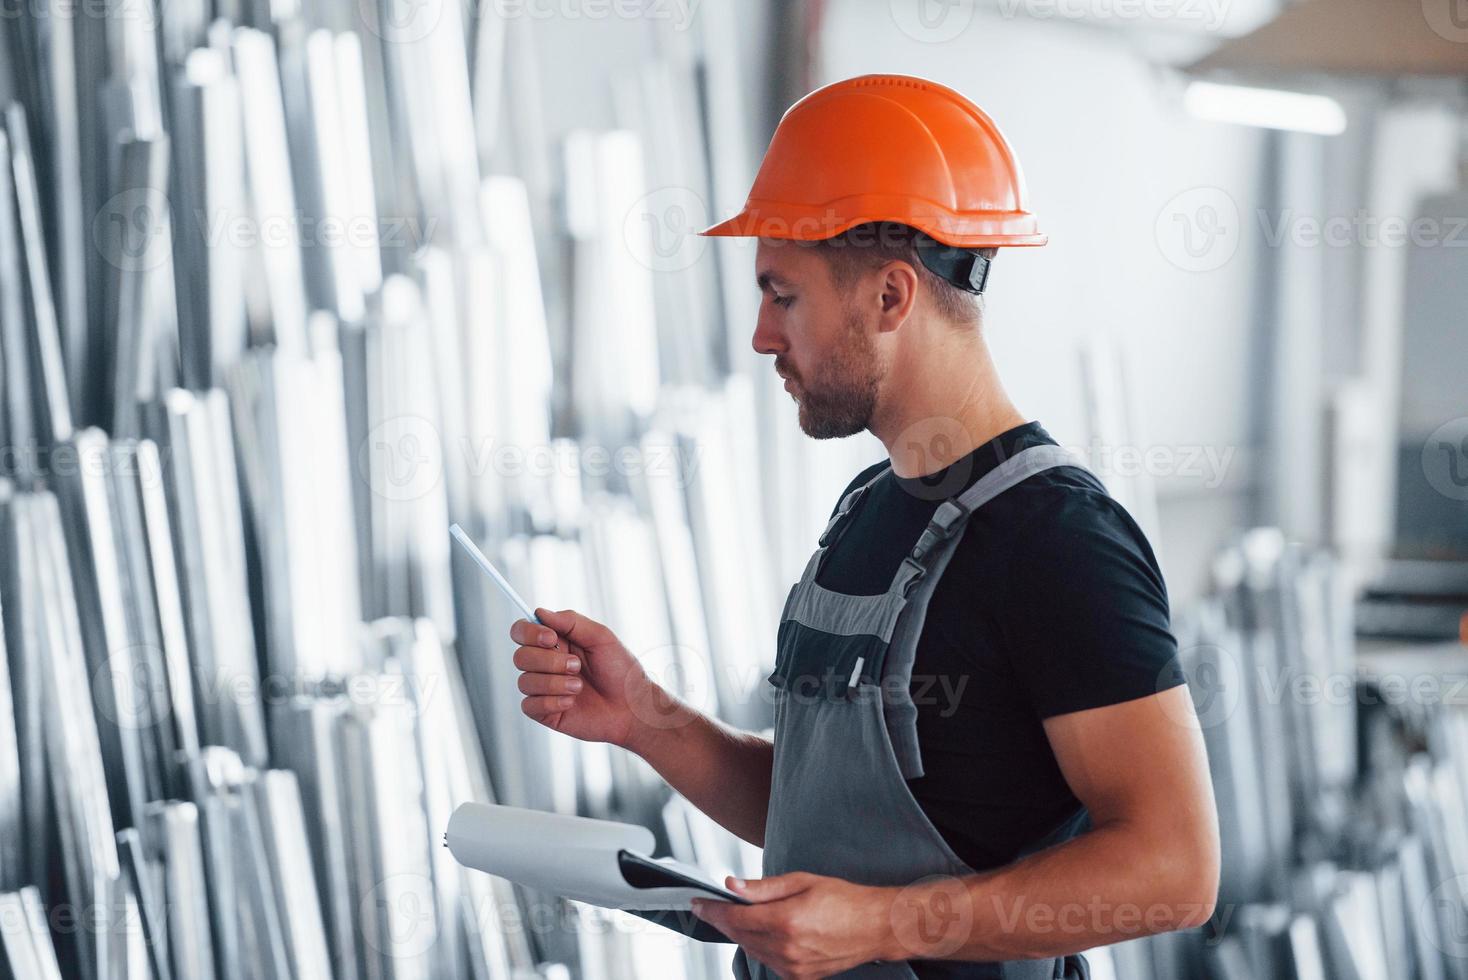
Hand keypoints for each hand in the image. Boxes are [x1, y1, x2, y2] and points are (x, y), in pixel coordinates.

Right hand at [509, 608, 679, 748]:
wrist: (632, 707)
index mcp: (555, 642)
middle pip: (520, 657)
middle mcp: (545, 664)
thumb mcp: (601, 637)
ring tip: (579, 687)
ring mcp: (543, 689)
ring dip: (554, 683)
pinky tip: (572, 703)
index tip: (552, 638)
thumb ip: (571, 622)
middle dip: (548, 661)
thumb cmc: (621, 671)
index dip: (529, 632)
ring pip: (524, 681)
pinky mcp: (544, 712)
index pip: (522, 631)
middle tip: (576, 666)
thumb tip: (539, 612)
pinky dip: (552, 702)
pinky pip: (529, 705)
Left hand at [691, 873, 897, 978]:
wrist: (875, 927)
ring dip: (741, 933)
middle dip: (723, 920)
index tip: (697, 903)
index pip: (735, 918)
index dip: (712, 910)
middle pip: (739, 935)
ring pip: (751, 950)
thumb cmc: (845, 901)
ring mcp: (792, 967)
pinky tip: (765, 931)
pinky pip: (767, 961)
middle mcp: (787, 948)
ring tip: (743, 915)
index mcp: (786, 921)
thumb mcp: (802, 882)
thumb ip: (764, 887)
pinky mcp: (799, 977)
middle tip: (713, 906)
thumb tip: (733, 886)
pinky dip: (759, 946)